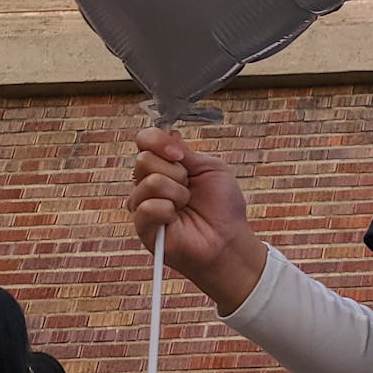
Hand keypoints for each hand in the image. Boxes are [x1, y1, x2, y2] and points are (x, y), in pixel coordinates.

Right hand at [128, 127, 266, 314]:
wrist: (229, 239)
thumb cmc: (222, 206)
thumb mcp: (209, 168)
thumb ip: (184, 151)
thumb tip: (167, 132)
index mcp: (164, 166)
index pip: (145, 140)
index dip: (159, 141)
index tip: (181, 156)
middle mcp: (148, 183)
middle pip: (144, 159)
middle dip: (176, 171)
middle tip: (189, 187)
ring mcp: (143, 205)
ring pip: (148, 181)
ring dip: (177, 192)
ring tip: (186, 205)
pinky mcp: (143, 228)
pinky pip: (147, 206)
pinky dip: (168, 210)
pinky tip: (176, 219)